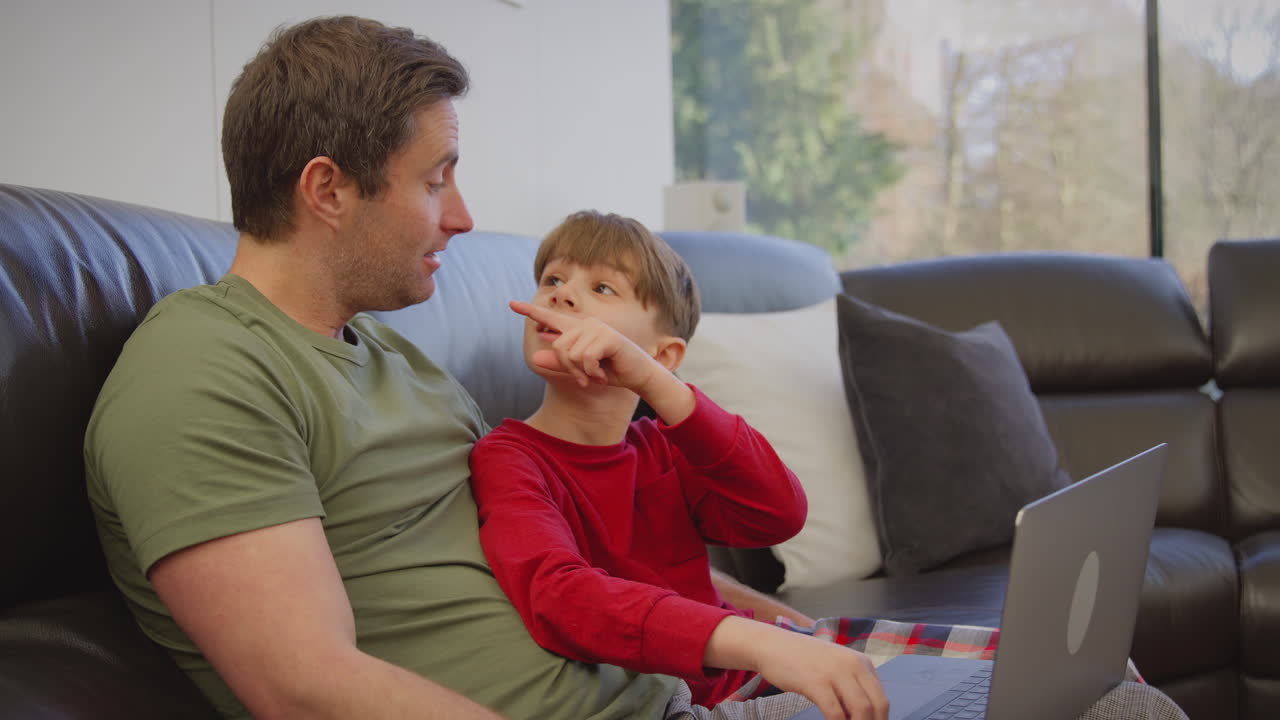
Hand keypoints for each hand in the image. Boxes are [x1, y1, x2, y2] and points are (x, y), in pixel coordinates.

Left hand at [510, 300, 663, 392]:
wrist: (637, 375)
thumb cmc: (609, 371)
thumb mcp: (579, 371)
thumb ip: (558, 363)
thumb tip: (534, 358)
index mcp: (577, 329)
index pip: (549, 318)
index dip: (530, 311)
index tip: (511, 303)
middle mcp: (585, 324)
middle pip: (558, 347)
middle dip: (569, 369)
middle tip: (584, 378)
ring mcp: (597, 327)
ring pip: (571, 354)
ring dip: (582, 373)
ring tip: (595, 375)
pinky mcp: (607, 336)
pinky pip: (585, 358)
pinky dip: (592, 372)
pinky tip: (602, 373)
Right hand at [755, 633, 886, 719]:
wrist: (772, 646)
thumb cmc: (803, 660)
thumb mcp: (836, 667)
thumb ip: (852, 686)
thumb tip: (864, 715)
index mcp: (861, 662)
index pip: (882, 699)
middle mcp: (852, 665)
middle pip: (877, 706)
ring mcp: (834, 672)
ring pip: (861, 710)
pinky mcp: (815, 682)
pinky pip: (835, 712)